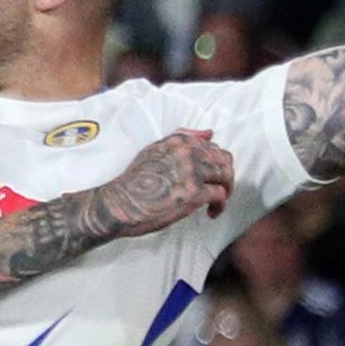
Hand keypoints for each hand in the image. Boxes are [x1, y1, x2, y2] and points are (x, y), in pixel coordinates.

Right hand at [96, 130, 235, 236]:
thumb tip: (209, 133)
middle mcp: (187, 153)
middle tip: (219, 190)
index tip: (210, 176)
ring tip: (217, 202)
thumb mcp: (153, 150)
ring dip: (226, 190)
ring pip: (226, 177)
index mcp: (178, 141)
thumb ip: (181, 139)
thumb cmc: (132, 182)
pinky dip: (220, 206)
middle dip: (225, 177)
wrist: (118, 204)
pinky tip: (211, 212)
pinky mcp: (194, 194)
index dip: (215, 163)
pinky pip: (220, 196)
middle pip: (224, 161)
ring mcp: (192, 173)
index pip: (213, 147)